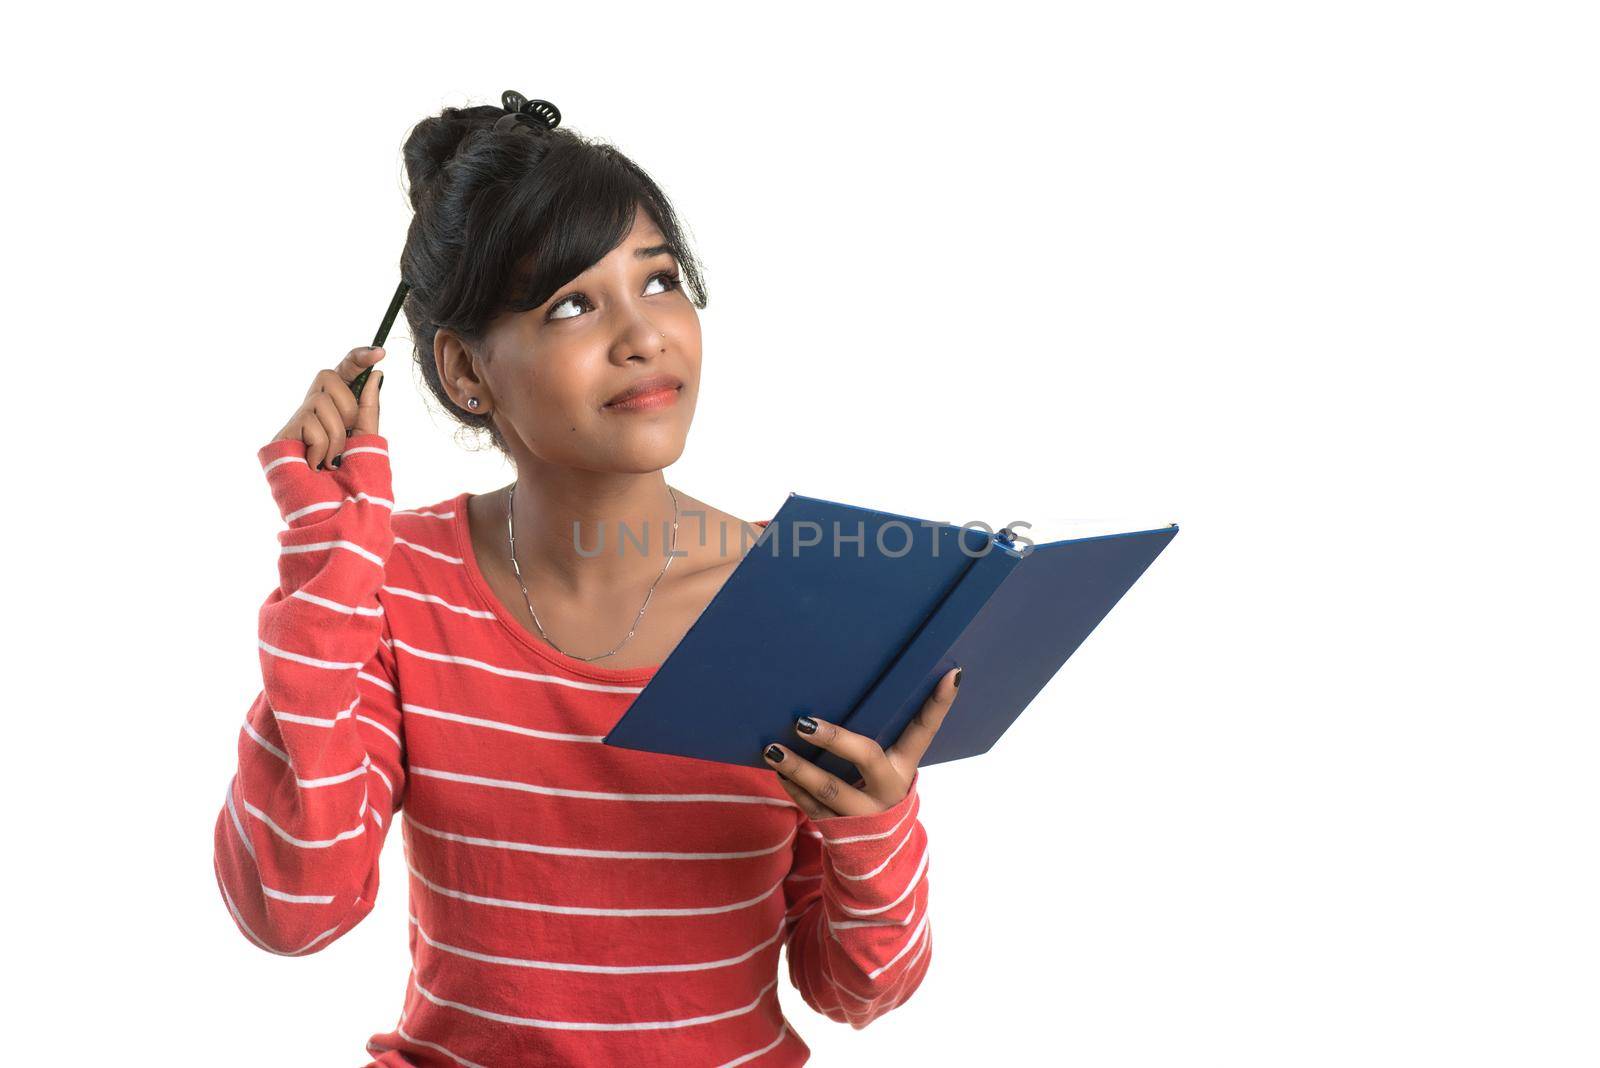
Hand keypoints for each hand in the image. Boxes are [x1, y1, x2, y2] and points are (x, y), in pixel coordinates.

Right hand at [270, 345, 385, 470]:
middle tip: (346, 439)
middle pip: (332, 377)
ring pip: (323, 402)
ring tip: (332, 460)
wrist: (330, 506)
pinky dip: (322, 448)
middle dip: (348, 408)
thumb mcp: (365, 436)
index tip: (380, 352)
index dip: (359, 357)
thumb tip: (376, 375)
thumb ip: (369, 407)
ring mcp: (298, 418)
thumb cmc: (347, 474)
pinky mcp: (284, 432)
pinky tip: (316, 464)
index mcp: (338, 404)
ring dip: (337, 437)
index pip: (346, 370)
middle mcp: (315, 405)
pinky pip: (311, 423)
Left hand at [763, 665, 960, 820]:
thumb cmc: (878, 788)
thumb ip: (879, 737)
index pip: (924, 729)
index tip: (950, 674)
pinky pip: (813, 807)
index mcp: (905, 765)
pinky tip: (779, 772)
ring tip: (773, 749)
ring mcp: (865, 811)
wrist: (880, 851)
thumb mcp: (889, 766)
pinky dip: (793, 788)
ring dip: (799, 767)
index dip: (938, 704)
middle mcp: (889, 788)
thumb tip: (854, 684)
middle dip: (834, 738)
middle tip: (803, 722)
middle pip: (866, 756)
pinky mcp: (841, 829)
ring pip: (830, 788)